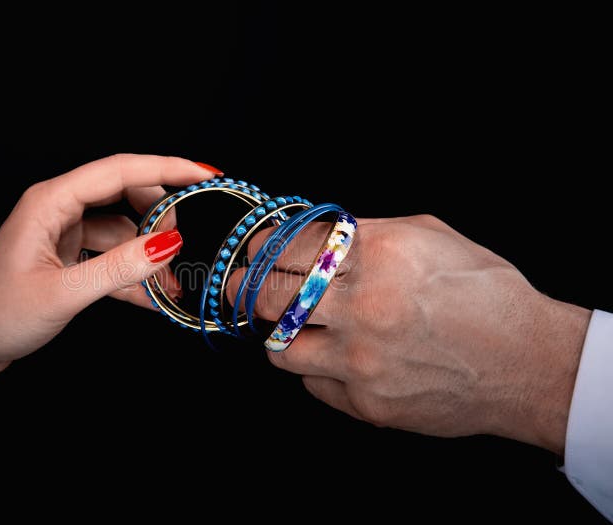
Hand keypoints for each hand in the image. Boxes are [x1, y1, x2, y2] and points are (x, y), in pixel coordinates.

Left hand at [0, 154, 215, 430]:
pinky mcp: (67, 258)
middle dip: (159, 218)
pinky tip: (152, 299)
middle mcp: (58, 209)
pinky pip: (111, 257)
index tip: (206, 175)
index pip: (120, 170)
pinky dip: (132, 275)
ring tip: (169, 288)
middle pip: (125, 194)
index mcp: (50, 201)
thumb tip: (169, 243)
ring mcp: (63, 234)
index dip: (167, 169)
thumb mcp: (63, 293)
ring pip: (122, 230)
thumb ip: (118, 268)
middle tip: (182, 248)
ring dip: (148, 256)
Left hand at [228, 215, 590, 452]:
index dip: (263, 247)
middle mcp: (361, 305)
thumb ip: (367, 232)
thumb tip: (315, 236)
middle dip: (243, 289)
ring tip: (292, 327)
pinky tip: (337, 358)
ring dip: (279, 335)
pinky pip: (314, 384)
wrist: (526, 361)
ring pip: (279, 349)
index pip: (289, 245)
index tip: (255, 250)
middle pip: (267, 296)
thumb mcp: (430, 236)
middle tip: (238, 288)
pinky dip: (317, 369)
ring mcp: (360, 359)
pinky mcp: (366, 403)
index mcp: (376, 253)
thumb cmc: (485, 294)